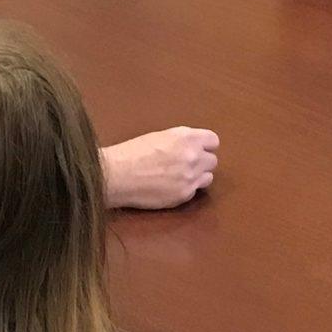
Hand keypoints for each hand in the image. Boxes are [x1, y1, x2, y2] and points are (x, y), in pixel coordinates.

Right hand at [102, 127, 217, 209]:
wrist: (117, 175)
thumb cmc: (132, 153)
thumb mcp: (160, 136)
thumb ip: (180, 140)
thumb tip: (191, 146)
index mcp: (187, 137)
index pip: (214, 141)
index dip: (205, 145)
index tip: (197, 149)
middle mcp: (193, 156)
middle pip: (212, 160)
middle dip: (201, 162)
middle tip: (185, 164)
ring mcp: (190, 178)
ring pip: (208, 177)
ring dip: (197, 176)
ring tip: (180, 177)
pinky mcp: (184, 195)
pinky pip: (195, 191)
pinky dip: (186, 189)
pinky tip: (171, 187)